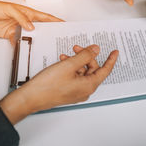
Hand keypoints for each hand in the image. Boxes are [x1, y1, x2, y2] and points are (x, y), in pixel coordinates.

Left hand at [0, 0, 61, 44]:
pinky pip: (19, 41)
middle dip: (48, 32)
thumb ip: (21, 18)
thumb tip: (31, 27)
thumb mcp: (9, 9)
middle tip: (55, 37)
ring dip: (34, 40)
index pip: (44, 17)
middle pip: (39, 28)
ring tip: (41, 44)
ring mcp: (17, 28)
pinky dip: (21, 45)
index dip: (54, 20)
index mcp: (27, 12)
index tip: (63, 23)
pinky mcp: (10, 35)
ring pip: (30, 36)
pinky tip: (24, 47)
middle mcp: (24, 21)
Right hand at [0, 45, 118, 123]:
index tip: (115, 52)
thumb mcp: (69, 65)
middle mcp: (85, 90)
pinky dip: (71, 68)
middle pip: (92, 70)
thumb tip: (96, 50)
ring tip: (66, 55)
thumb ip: (85, 56)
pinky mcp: (68, 92)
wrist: (30, 98)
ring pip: (82, 72)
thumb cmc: (47, 86)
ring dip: (76, 62)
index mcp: (89, 85)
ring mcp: (76, 92)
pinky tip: (62, 62)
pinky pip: (75, 77)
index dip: (110, 60)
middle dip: (86, 57)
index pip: (105, 70)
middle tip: (78, 47)